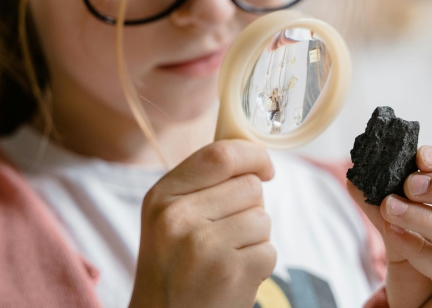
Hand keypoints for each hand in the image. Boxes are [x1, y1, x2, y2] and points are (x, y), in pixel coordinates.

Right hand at [129, 139, 276, 307]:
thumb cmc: (173, 268)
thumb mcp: (168, 219)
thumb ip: (201, 184)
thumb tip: (252, 155)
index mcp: (161, 196)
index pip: (220, 155)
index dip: (252, 155)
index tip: (264, 167)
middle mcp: (178, 217)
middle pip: (249, 186)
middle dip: (250, 207)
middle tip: (227, 234)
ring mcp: (205, 245)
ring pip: (262, 218)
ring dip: (255, 238)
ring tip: (227, 257)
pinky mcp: (232, 272)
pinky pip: (269, 250)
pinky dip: (259, 265)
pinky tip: (233, 276)